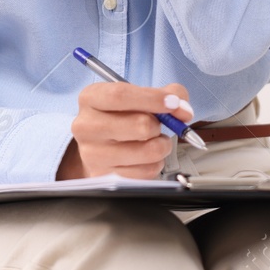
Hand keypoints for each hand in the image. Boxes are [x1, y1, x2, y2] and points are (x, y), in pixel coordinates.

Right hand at [56, 80, 192, 179]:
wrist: (97, 145)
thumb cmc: (119, 116)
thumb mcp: (135, 95)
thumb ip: (165, 94)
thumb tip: (183, 110)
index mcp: (90, 98)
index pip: (120, 95)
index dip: (152, 98)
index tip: (174, 103)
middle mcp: (86, 126)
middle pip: (139, 125)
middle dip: (159, 125)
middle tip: (158, 124)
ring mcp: (93, 154)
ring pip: (148, 151)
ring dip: (162, 145)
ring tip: (155, 140)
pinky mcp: (105, 176)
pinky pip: (147, 171)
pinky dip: (156, 163)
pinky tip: (147, 156)